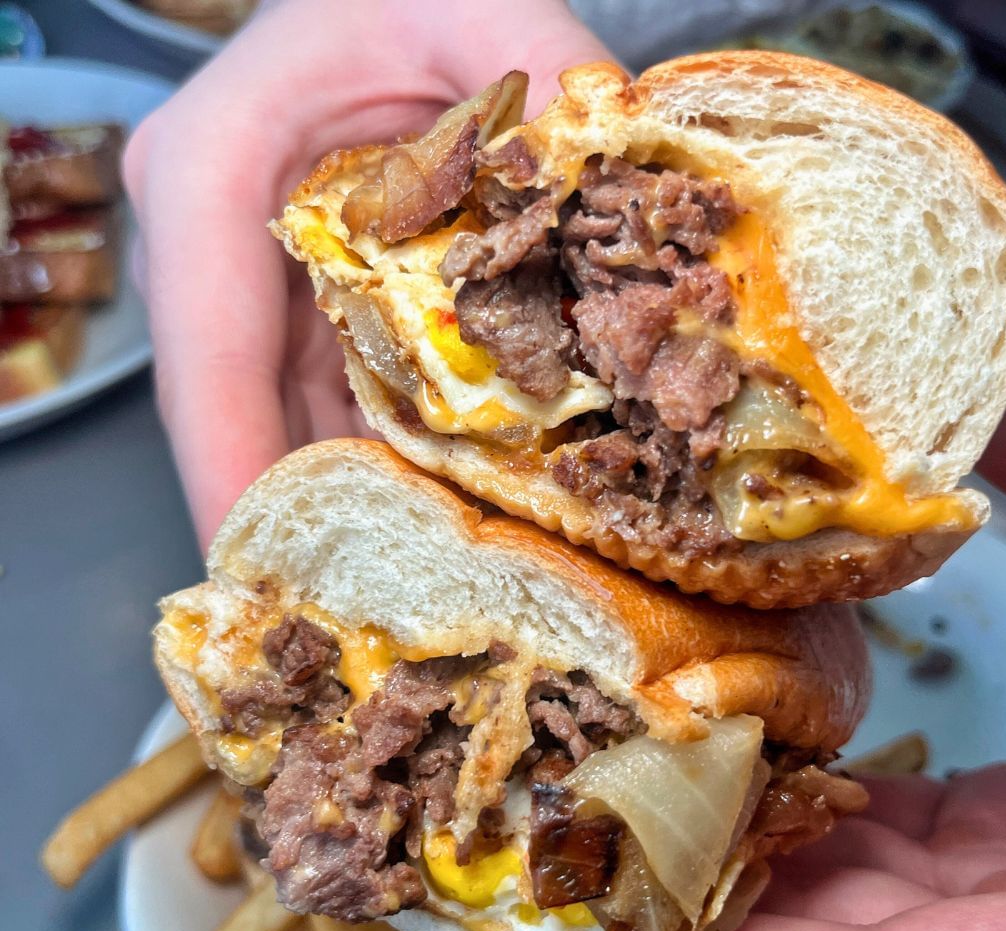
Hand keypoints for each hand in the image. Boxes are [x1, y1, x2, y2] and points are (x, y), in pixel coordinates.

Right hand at [123, 0, 609, 550]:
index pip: (206, 352)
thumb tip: (620, 168)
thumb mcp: (471, 7)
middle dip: (297, 518)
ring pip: (290, 422)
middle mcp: (218, 248)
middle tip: (353, 618)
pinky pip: (334, 403)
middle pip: (242, 414)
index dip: (230, 468)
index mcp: (214, 174)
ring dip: (349, 503)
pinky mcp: (307, 312)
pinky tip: (437, 508)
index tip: (258, 565)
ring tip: (409, 584)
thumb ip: (548, 74)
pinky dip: (382, 460)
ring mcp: (262, 289)